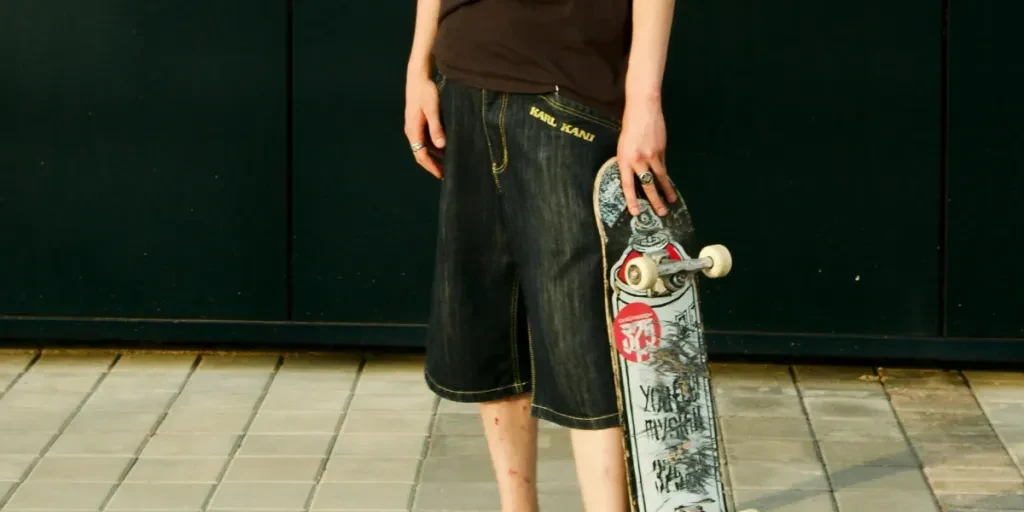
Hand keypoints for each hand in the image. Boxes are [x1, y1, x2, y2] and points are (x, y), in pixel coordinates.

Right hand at [404, 73, 445, 178]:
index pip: (421, 155)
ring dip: (435, 155)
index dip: (431, 167)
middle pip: (421, 153)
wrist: (418, 76)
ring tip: (448, 161)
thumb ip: (436, 128)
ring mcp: (414, 126)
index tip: (442, 175)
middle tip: (446, 172)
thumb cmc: (425, 92)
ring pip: (424, 146)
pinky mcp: (418, 121)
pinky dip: (434, 145)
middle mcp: (412, 131)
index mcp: (413, 131)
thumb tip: (441, 146)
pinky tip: (445, 146)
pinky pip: (426, 138)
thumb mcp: (433, 110)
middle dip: (433, 164)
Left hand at [616, 94, 676, 215]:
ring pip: (660, 177)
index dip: (631, 200)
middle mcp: (638, 160)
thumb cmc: (629, 128)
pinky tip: (668, 184)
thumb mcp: (623, 147)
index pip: (627, 185)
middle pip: (647, 185)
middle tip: (661, 213)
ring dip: (666, 191)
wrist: (643, 110)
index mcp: (624, 160)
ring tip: (672, 201)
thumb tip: (636, 177)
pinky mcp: (662, 150)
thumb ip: (628, 162)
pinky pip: (664, 166)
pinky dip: (665, 176)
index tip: (636, 212)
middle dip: (654, 201)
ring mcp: (652, 155)